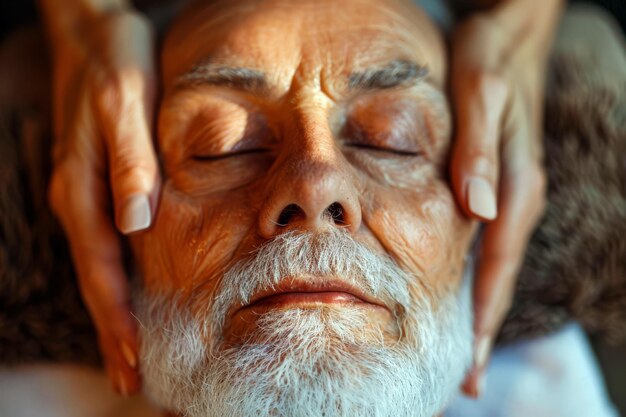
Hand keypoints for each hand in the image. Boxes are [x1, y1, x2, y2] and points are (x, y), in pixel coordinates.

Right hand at [42, 1, 158, 394]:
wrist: (91, 29)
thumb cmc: (113, 61)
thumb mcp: (125, 103)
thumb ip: (129, 163)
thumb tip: (135, 224)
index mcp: (82, 188)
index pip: (101, 268)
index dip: (118, 317)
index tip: (135, 359)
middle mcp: (77, 199)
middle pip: (96, 279)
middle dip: (114, 331)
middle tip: (132, 380)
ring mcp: (83, 194)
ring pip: (99, 267)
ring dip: (114, 312)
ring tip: (132, 353)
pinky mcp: (95, 184)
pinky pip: (103, 246)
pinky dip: (116, 279)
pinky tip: (129, 293)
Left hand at [448, 0, 562, 396]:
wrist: (508, 30)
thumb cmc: (489, 58)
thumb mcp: (480, 94)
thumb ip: (478, 151)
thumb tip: (479, 210)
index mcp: (513, 187)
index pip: (496, 269)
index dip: (482, 319)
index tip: (467, 366)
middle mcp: (515, 198)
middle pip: (498, 278)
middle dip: (481, 329)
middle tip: (464, 380)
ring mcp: (508, 192)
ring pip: (493, 265)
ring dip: (479, 308)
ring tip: (463, 349)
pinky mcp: (497, 182)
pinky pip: (488, 243)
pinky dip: (475, 275)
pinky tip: (462, 288)